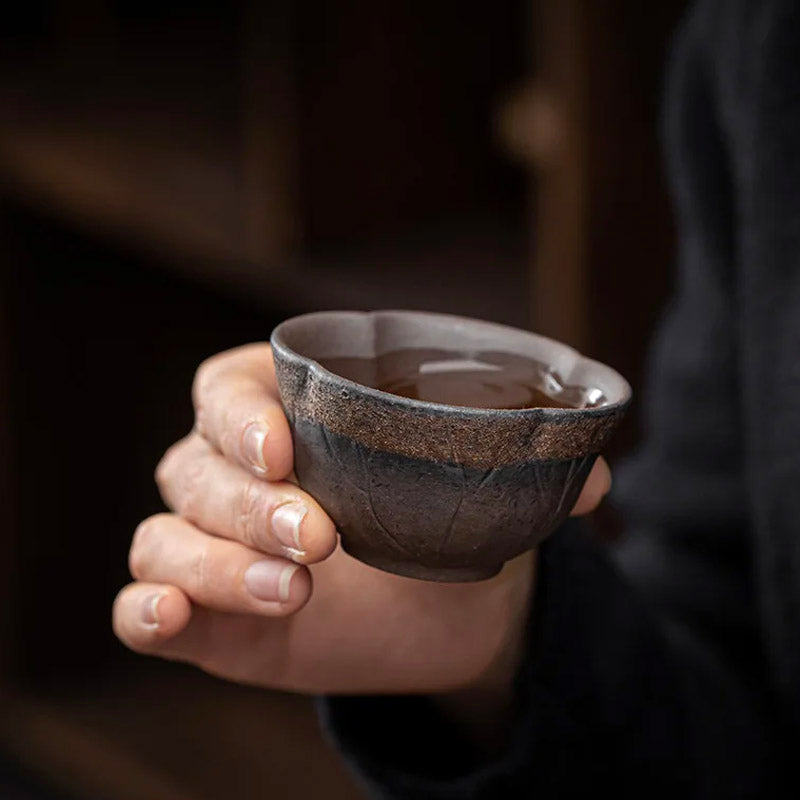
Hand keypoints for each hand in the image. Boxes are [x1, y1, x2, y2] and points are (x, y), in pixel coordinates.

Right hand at [113, 344, 611, 699]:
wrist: (439, 608)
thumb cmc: (442, 523)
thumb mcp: (475, 487)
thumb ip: (526, 471)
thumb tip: (592, 473)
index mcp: (284, 415)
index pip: (227, 393)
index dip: (240, 416)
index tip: (286, 446)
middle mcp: (234, 473)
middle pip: (193, 466)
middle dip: (249, 504)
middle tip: (321, 538)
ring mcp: (211, 544)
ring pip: (165, 537)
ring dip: (215, 563)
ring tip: (295, 591)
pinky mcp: (206, 614)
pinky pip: (142, 605)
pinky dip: (146, 611)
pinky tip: (175, 618)